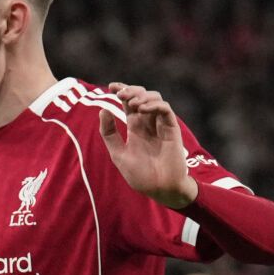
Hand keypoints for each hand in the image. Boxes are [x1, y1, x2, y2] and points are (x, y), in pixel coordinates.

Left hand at [99, 84, 197, 210]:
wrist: (159, 188)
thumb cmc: (140, 175)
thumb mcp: (118, 154)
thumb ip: (109, 134)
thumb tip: (102, 110)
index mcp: (135, 128)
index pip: (129, 103)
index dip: (122, 91)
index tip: (111, 86)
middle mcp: (148, 123)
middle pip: (142, 97)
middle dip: (131, 90)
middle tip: (120, 93)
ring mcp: (160, 125)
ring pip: (155, 99)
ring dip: (142, 97)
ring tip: (132, 104)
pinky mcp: (171, 129)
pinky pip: (165, 110)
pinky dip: (154, 105)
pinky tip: (142, 109)